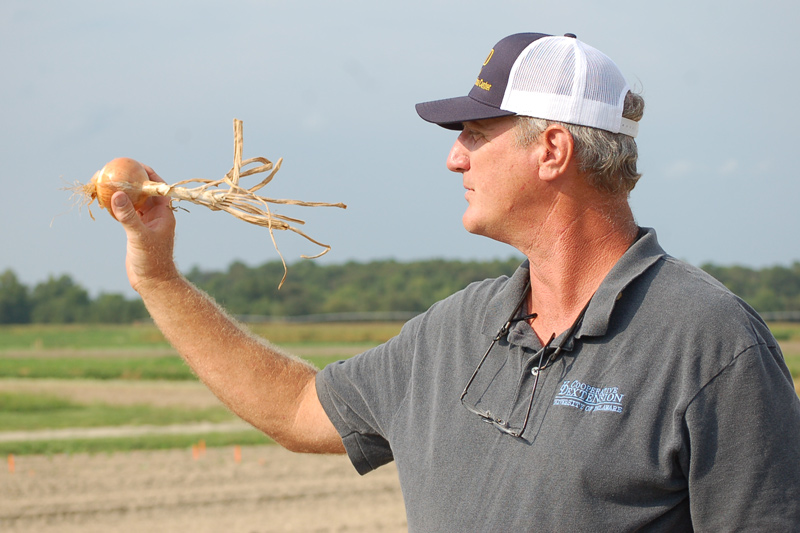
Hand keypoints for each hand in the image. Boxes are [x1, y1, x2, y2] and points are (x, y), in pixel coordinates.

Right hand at [110, 165, 179, 292]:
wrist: (152, 281)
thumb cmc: (152, 260)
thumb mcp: (139, 236)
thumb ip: (128, 216)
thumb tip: (116, 194)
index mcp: (164, 213)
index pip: (158, 187)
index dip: (147, 174)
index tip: (134, 164)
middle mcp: (157, 215)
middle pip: (144, 191)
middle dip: (131, 180)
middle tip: (116, 171)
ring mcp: (146, 223)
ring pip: (134, 202)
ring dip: (122, 193)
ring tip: (107, 182)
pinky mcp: (136, 231)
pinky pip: (126, 213)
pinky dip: (116, 206)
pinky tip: (103, 201)